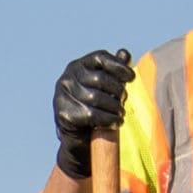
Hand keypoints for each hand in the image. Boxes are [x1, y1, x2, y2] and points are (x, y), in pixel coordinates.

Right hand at [53, 49, 133, 178]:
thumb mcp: (105, 87)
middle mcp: (66, 78)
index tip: (131, 78)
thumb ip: (114, 70)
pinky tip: (116, 122)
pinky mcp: (64, 114)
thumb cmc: (94, 107)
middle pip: (99, 78)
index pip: (99, 58)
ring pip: (96, 98)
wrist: (78, 138)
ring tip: (121, 113)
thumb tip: (124, 53)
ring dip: (114, 107)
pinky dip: (108, 119)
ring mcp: (62, 96)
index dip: (118, 66)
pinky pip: (92, 115)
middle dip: (116, 90)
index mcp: (77, 66)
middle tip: (124, 100)